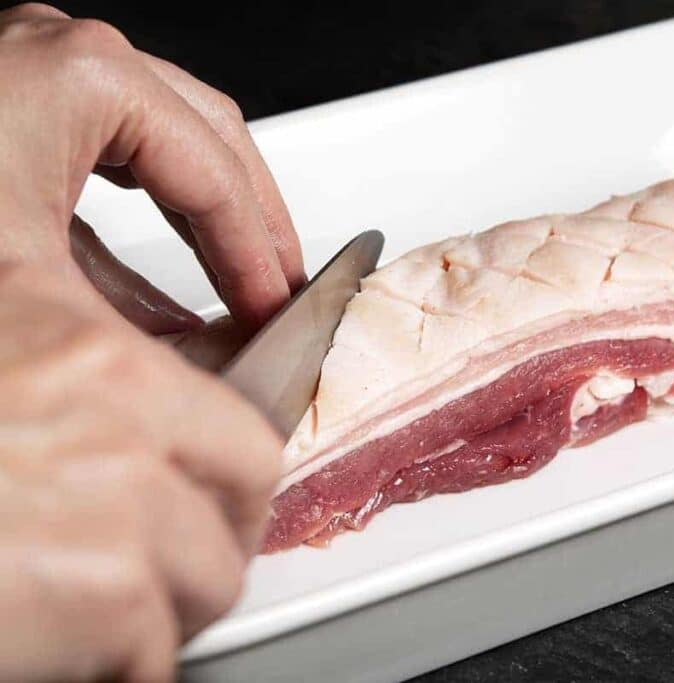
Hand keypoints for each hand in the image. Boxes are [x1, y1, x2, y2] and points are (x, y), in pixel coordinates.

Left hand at [0, 3, 305, 331]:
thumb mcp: (28, 295)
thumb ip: (136, 338)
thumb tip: (201, 370)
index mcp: (82, 77)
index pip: (217, 180)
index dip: (258, 261)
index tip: (275, 316)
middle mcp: (57, 57)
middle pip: (209, 138)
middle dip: (252, 224)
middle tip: (282, 286)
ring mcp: (27, 72)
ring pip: (162, 139)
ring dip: (204, 216)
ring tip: (238, 273)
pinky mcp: (4, 105)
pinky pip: (103, 151)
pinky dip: (143, 212)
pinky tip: (154, 267)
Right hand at [0, 263, 282, 681]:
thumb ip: (61, 378)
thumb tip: (131, 438)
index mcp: (97, 359)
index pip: (238, 426)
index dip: (227, 479)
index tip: (211, 502)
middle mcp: (125, 428)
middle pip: (243, 503)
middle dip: (212, 544)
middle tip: (171, 570)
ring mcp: (122, 514)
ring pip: (208, 582)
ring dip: (167, 612)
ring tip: (106, 620)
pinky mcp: (104, 599)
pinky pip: (154, 654)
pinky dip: (119, 668)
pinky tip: (59, 653)